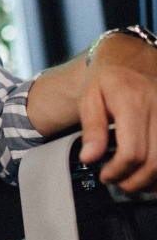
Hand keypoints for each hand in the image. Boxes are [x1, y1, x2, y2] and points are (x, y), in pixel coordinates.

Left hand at [77, 34, 156, 192]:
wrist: (132, 58)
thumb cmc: (108, 79)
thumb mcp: (89, 98)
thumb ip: (91, 129)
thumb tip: (90, 157)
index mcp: (133, 100)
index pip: (132, 152)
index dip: (118, 171)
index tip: (106, 175)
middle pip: (153, 162)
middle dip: (134, 181)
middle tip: (117, 182)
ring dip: (150, 180)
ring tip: (132, 179)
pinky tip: (149, 171)